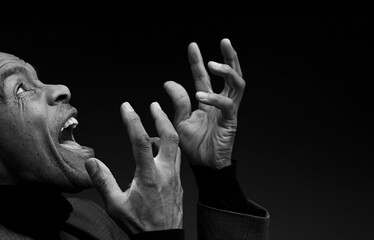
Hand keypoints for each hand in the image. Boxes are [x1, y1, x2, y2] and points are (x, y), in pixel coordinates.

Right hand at [85, 102, 182, 233]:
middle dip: (162, 117)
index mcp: (149, 176)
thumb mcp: (116, 205)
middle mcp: (165, 172)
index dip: (133, 120)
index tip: (126, 106)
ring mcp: (175, 176)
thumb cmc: (140, 225)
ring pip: (176, 146)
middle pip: (169, 136)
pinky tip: (160, 148)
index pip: (141, 141)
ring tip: (157, 121)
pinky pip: (176, 157)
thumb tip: (92, 162)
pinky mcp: (179, 181)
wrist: (163, 239)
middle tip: (154, 104)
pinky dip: (169, 147)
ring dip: (167, 130)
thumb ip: (104, 181)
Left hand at [164, 38, 244, 168]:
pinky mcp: (231, 121)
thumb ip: (178, 102)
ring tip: (212, 63)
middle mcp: (221, 102)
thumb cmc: (194, 146)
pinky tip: (202, 96)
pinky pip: (228, 105)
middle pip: (231, 74)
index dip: (198, 61)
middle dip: (229, 56)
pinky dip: (215, 98)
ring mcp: (228, 111)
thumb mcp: (180, 121)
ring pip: (237, 84)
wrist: (204, 166)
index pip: (204, 76)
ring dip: (227, 71)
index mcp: (208, 101)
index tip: (192, 45)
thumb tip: (169, 82)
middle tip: (224, 41)